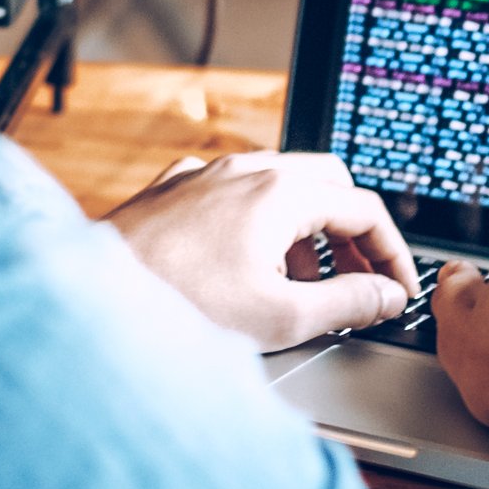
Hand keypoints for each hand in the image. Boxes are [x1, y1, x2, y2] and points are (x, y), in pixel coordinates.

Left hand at [107, 152, 421, 350]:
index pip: (363, 208)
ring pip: (277, 186)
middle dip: (350, 233)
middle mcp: (241, 170)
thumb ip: (347, 304)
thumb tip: (385, 296)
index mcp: (278, 191)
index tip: (398, 289)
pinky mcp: (170, 192)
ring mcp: (201, 176)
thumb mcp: (281, 317)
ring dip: (304, 232)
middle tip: (360, 279)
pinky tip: (246, 269)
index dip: (392, 253)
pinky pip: (232, 195)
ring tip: (305, 285)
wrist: (90, 301)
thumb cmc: (177, 307)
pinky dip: (259, 226)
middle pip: (325, 184)